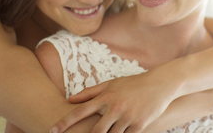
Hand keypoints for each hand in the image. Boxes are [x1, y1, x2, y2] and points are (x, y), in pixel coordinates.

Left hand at [51, 72, 177, 132]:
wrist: (160, 84)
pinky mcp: (139, 126)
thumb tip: (70, 99)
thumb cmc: (133, 84)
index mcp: (106, 97)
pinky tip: (122, 131)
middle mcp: (115, 108)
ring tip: (111, 128)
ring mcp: (127, 118)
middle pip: (95, 131)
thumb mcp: (112, 84)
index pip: (80, 111)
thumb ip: (90, 92)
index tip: (52, 130)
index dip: (65, 122)